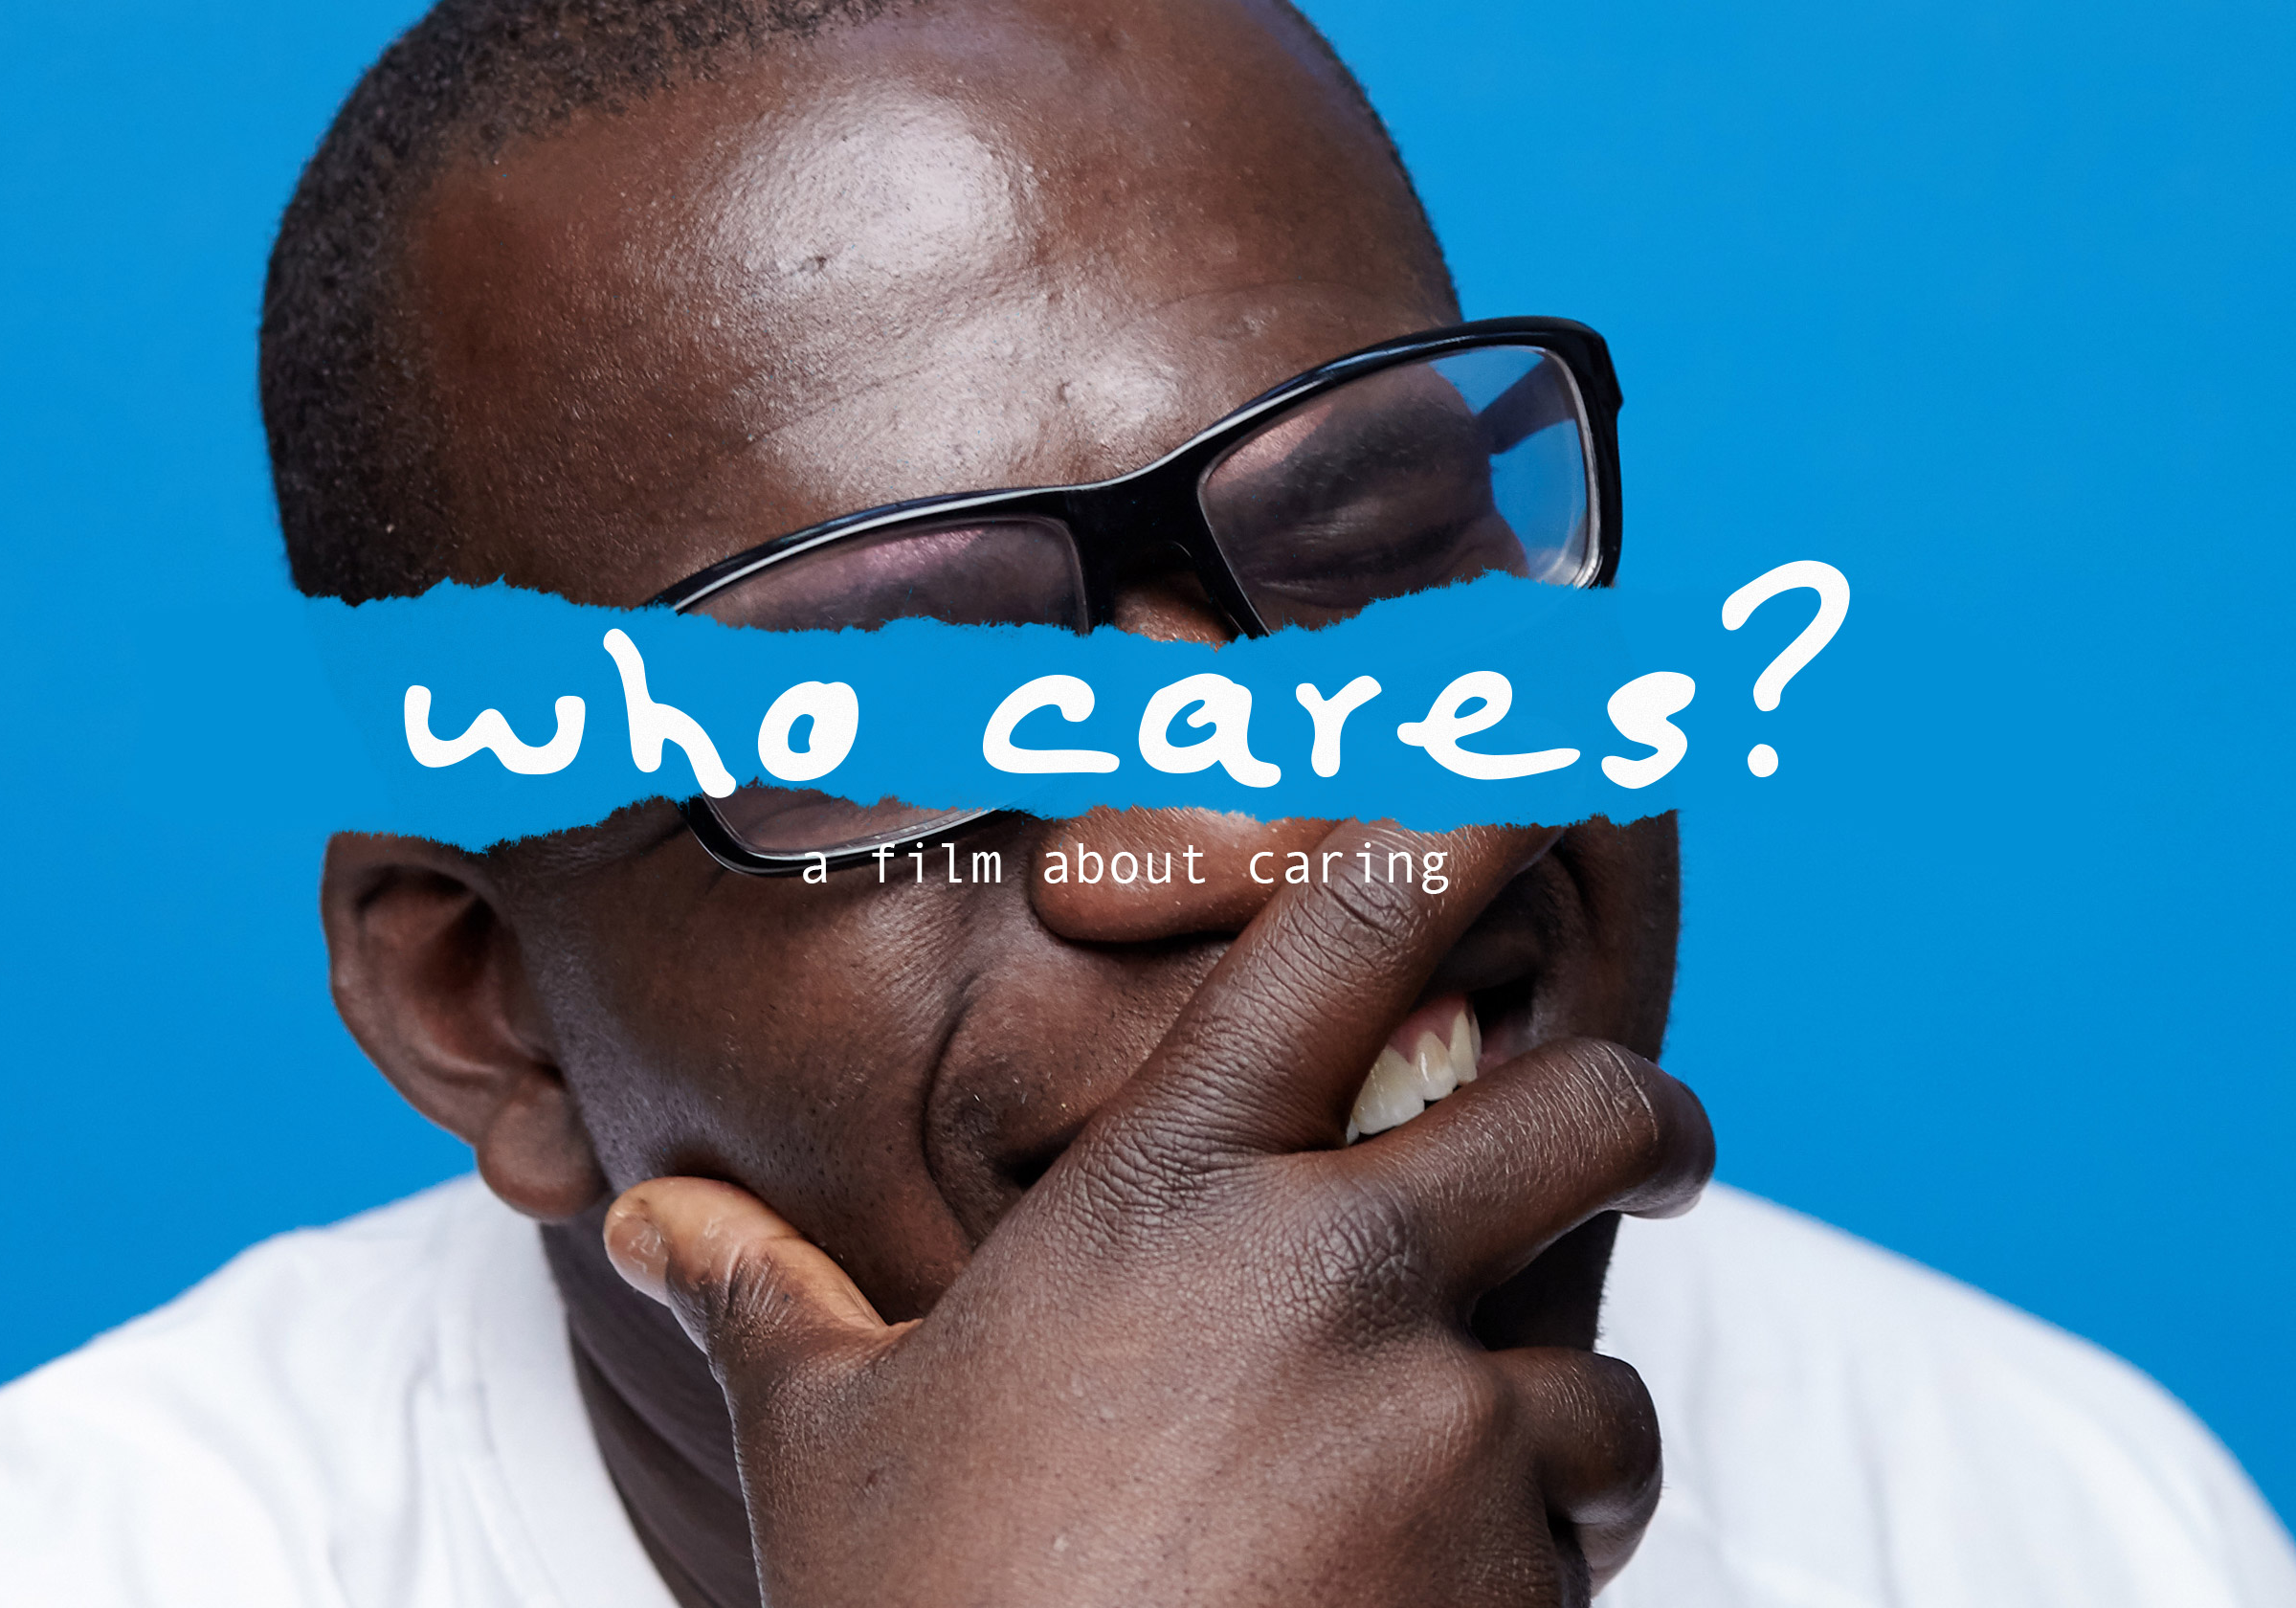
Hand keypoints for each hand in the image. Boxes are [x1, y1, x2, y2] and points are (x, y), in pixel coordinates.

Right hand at [603, 822, 1716, 1606]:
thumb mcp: (829, 1440)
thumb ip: (761, 1295)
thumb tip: (645, 1221)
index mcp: (1170, 1192)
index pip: (1357, 925)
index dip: (1474, 816)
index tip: (1555, 770)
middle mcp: (1336, 1275)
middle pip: (1596, 1108)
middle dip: (1650, 1118)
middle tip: (1650, 1140)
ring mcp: (1442, 1429)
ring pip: (1604, 1376)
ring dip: (1566, 1425)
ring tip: (1487, 1489)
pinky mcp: (1513, 1577)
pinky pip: (1585, 1540)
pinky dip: (1541, 1567)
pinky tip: (1436, 1604)